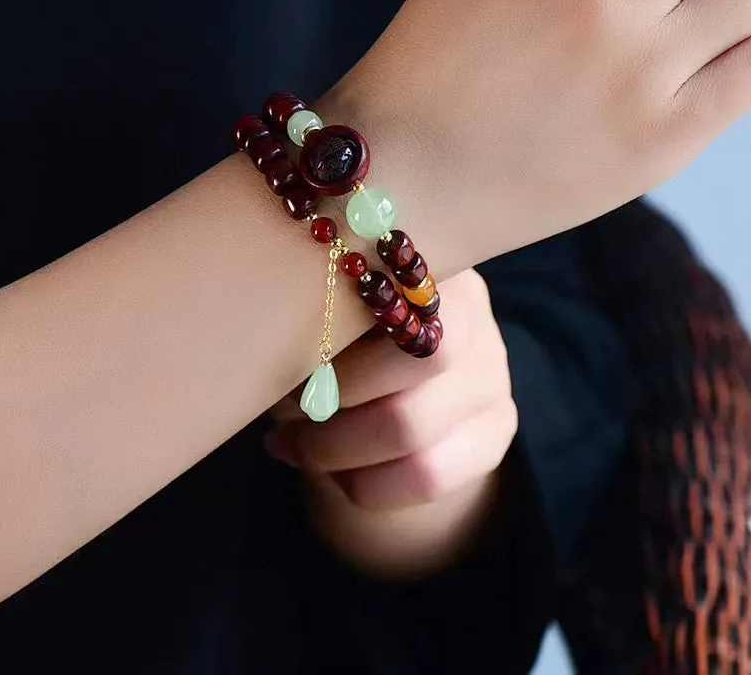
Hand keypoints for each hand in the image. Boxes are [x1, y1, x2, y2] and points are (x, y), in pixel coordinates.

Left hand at [264, 270, 516, 577]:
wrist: (401, 400)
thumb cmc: (344, 342)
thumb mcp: (331, 316)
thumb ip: (311, 314)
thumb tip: (253, 338)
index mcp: (426, 266)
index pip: (392, 288)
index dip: (334, 327)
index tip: (280, 353)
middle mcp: (473, 316)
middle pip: (413, 360)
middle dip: (331, 396)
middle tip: (282, 411)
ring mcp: (492, 375)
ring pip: (412, 425)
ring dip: (335, 446)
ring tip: (290, 444)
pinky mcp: (497, 432)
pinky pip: (429, 474)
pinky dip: (367, 484)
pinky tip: (332, 474)